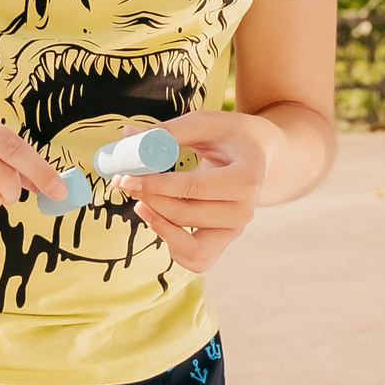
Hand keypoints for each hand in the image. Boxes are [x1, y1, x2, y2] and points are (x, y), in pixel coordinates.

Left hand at [112, 110, 270, 272]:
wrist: (259, 155)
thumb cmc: (230, 136)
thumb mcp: (205, 124)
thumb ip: (167, 132)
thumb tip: (128, 135)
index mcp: (246, 178)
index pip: (193, 187)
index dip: (155, 185)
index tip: (126, 177)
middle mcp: (245, 210)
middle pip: (187, 215)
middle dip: (151, 200)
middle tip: (126, 182)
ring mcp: (235, 230)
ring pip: (190, 247)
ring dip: (159, 226)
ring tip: (141, 204)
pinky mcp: (224, 242)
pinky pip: (195, 260)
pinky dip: (172, 246)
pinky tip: (158, 219)